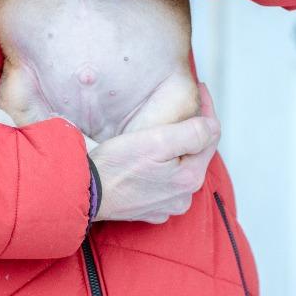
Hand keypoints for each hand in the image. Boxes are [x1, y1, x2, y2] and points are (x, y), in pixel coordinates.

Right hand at [90, 82, 220, 223]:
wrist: (83, 191)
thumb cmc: (116, 164)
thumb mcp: (156, 141)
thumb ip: (191, 133)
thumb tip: (212, 126)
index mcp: (190, 177)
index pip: (211, 135)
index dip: (208, 107)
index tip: (200, 86)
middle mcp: (184, 196)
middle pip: (197, 152)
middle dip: (193, 128)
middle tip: (185, 102)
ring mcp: (167, 205)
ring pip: (181, 168)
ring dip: (178, 149)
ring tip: (167, 127)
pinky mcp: (150, 210)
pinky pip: (165, 183)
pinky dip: (163, 168)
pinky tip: (151, 157)